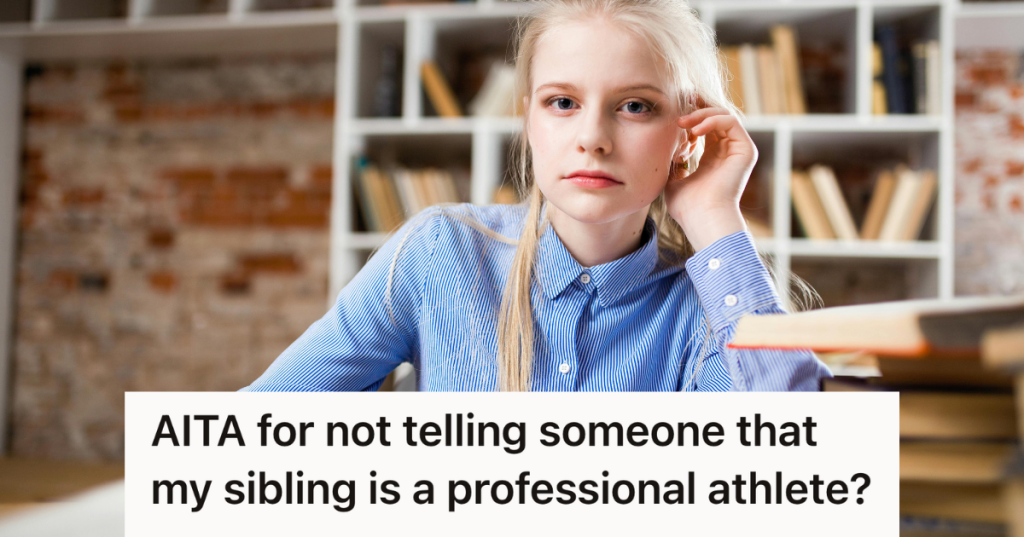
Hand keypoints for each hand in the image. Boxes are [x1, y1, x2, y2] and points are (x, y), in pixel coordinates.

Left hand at [664, 107, 757, 251]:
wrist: (702, 218)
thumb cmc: (686, 206)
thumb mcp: (673, 178)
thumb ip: (673, 160)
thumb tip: (668, 145)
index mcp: (712, 157)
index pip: (704, 126)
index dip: (689, 115)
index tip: (671, 114)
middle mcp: (728, 151)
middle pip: (715, 115)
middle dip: (696, 106)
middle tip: (678, 102)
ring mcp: (738, 150)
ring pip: (723, 114)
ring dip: (700, 113)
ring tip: (681, 121)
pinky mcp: (746, 150)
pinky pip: (730, 121)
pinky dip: (711, 120)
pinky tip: (694, 130)